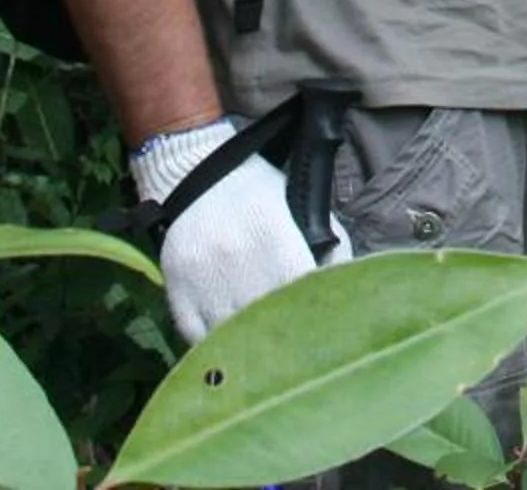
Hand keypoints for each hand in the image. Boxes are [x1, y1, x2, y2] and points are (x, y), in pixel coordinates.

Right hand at [134, 120, 348, 341]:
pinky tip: (230, 347)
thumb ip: (332, 244)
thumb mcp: (302, 204)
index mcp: (279, 245)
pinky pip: (198, 339)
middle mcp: (242, 268)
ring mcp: (206, 284)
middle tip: (296, 353)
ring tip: (264, 357)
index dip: (314, 321)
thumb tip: (347, 286)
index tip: (323, 334)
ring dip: (250, 350)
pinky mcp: (178, 292)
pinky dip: (215, 347)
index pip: (304, 300)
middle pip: (269, 327)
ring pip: (233, 339)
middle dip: (284, 341)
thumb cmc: (258, 189)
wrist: (196, 169)